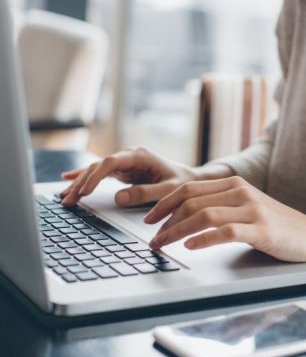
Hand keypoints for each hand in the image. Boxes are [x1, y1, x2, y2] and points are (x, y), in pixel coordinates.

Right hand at [60, 147, 230, 206]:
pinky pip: (100, 173)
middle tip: (68, 200)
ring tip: (64, 198)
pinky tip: (68, 179)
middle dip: (81, 183)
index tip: (84, 191)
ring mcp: (125, 162)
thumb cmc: (182, 183)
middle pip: (99, 166)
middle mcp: (130, 156)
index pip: (111, 162)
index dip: (95, 176)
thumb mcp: (168, 190)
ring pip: (96, 170)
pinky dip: (85, 177)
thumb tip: (119, 198)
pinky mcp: (123, 171)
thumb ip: (146, 193)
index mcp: (140, 156)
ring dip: (79, 183)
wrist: (191, 179)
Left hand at [145, 176, 305, 268]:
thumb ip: (219, 204)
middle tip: (152, 237)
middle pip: (191, 200)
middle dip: (165, 220)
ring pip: (204, 215)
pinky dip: (204, 239)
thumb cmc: (273, 224)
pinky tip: (190, 246)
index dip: (164, 203)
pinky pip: (225, 231)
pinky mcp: (260, 229)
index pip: (189, 188)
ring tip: (163, 244)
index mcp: (233, 184)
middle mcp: (240, 191)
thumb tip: (183, 215)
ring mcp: (251, 209)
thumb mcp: (245, 206)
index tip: (149, 219)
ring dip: (177, 231)